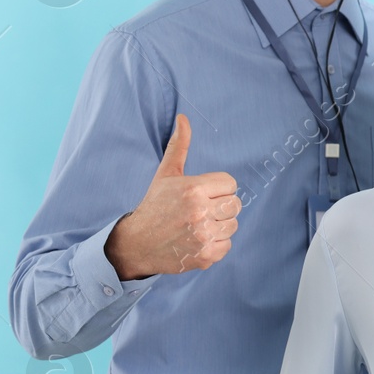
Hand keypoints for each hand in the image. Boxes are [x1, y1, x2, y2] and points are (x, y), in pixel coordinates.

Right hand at [103, 114, 241, 279]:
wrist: (137, 243)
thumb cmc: (155, 204)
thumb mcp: (166, 174)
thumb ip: (179, 146)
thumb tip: (184, 117)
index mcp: (193, 188)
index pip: (231, 183)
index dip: (218, 188)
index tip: (202, 194)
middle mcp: (200, 212)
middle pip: (236, 204)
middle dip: (221, 206)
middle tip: (201, 210)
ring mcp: (203, 236)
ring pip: (233, 225)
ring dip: (220, 225)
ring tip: (198, 224)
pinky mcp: (206, 256)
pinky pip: (228, 245)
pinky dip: (216, 244)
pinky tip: (197, 240)